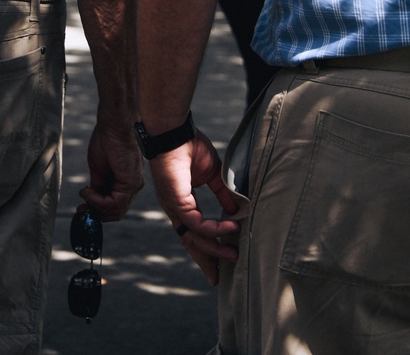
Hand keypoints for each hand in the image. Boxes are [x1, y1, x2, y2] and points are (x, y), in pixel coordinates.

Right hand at [80, 119, 144, 221]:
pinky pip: (116, 202)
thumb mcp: (98, 168)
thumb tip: (92, 199)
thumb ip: (98, 185)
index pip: (114, 206)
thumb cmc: (106, 140)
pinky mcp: (131, 182)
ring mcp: (133, 185)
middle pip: (116, 212)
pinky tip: (89, 191)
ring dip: (96, 206)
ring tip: (85, 193)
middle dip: (97, 212)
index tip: (83, 207)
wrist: (113, 125)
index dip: (98, 209)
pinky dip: (99, 201)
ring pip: (116, 211)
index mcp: (125, 182)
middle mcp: (132, 186)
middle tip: (81, 209)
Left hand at [150, 131, 239, 284]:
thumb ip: (222, 192)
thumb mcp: (212, 172)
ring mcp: (174, 206)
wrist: (174, 131)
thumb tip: (236, 210)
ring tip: (234, 253)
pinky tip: (230, 227)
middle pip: (190, 242)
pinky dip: (214, 228)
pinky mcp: (176, 201)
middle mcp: (175, 208)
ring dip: (215, 247)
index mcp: (181, 202)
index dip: (206, 247)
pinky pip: (196, 223)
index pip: (193, 231)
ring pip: (194, 237)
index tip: (218, 262)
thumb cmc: (189, 145)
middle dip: (205, 260)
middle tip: (218, 278)